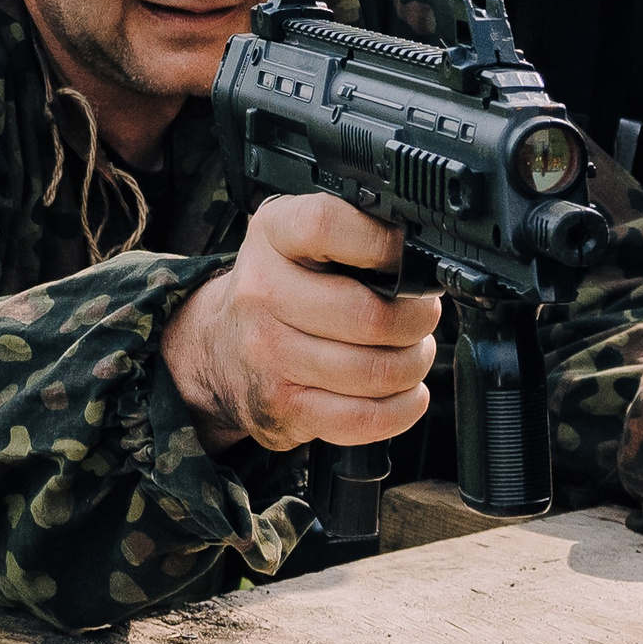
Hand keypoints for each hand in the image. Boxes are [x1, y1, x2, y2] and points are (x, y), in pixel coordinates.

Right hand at [160, 192, 441, 453]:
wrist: (219, 350)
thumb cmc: (280, 288)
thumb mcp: (298, 238)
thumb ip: (350, 229)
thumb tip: (418, 253)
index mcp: (272, 235)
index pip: (324, 225)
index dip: (379, 243)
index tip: (407, 258)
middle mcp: (262, 292)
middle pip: (366, 314)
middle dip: (416, 319)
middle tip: (423, 316)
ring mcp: (269, 355)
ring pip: (374, 370)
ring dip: (413, 363)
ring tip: (413, 353)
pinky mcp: (285, 407)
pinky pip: (364, 418)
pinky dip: (402, 409)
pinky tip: (406, 393)